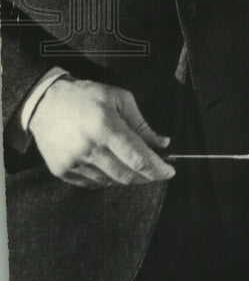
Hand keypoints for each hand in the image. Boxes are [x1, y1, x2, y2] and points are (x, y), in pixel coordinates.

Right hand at [29, 78, 174, 188]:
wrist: (46, 102)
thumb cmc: (87, 96)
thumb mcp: (119, 99)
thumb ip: (142, 124)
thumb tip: (163, 144)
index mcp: (106, 126)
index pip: (138, 158)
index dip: (157, 169)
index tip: (170, 172)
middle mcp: (89, 148)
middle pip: (126, 175)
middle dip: (146, 177)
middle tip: (156, 172)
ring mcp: (73, 162)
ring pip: (110, 182)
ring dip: (126, 176)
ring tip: (130, 164)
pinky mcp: (61, 171)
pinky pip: (92, 183)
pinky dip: (106, 178)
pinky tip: (109, 165)